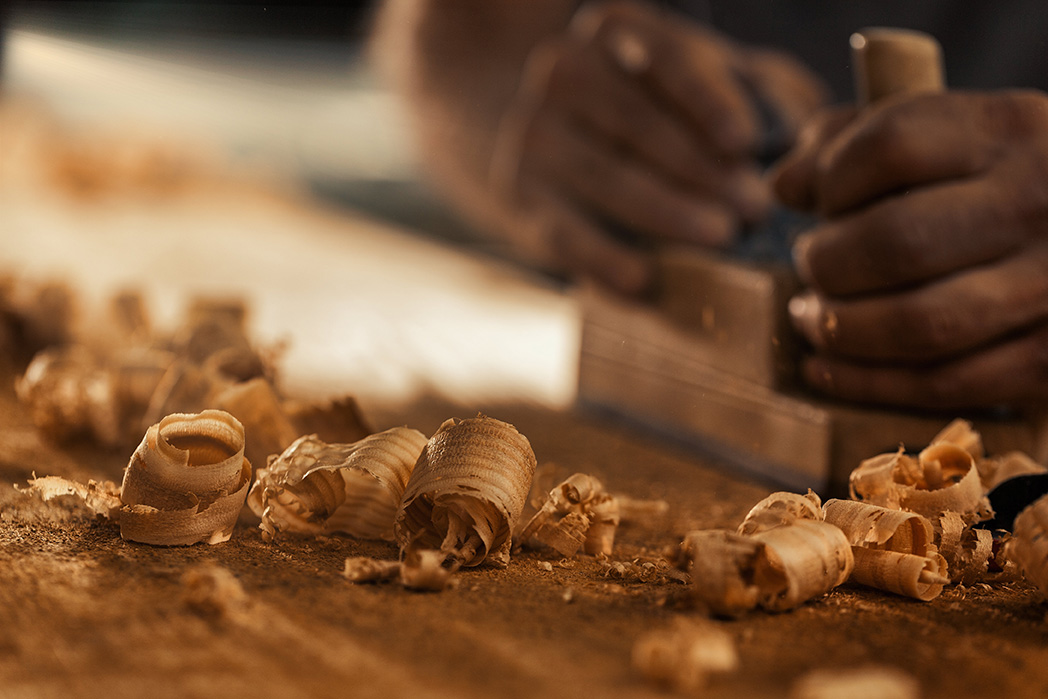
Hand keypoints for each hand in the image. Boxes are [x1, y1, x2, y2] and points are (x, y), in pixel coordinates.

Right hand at [490, 0, 825, 294]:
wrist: (553, 131)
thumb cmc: (656, 106)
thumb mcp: (705, 79)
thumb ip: (761, 90)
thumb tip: (809, 132)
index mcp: (613, 29)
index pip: (664, 57)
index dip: (708, 100)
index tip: (747, 143)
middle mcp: (563, 71)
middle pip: (636, 122)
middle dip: (700, 169)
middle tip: (754, 209)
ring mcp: (533, 134)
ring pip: (604, 176)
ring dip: (666, 211)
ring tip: (720, 237)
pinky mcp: (519, 196)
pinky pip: (563, 231)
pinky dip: (603, 258)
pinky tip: (643, 280)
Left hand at [772, 90, 1047, 408]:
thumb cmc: (1001, 183)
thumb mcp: (951, 136)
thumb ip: (858, 138)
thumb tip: (784, 186)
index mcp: (1011, 130)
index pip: (891, 144)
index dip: (831, 179)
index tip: (818, 203)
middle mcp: (1038, 204)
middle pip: (896, 242)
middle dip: (826, 264)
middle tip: (811, 268)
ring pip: (917, 323)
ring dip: (839, 329)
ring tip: (808, 316)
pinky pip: (942, 384)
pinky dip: (866, 383)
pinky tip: (824, 369)